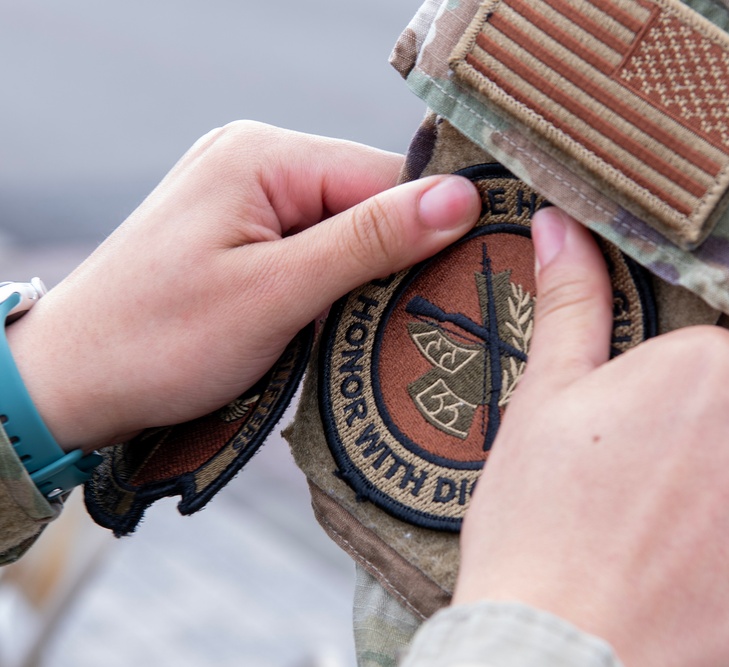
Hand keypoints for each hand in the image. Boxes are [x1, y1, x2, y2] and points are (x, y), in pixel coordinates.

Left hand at [6, 121, 479, 451]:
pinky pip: (315, 249)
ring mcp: (246, 197)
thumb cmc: (158, 340)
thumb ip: (369, 240)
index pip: (386, 175)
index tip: (465, 285)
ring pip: (347, 231)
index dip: (431, 229)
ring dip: (364, 282)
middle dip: (395, 261)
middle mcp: (257, 160)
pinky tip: (335, 325)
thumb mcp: (275, 293)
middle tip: (416, 323)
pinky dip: (333, 289)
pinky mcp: (242, 234)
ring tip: (370, 332)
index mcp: (264, 155)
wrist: (70, 383)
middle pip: (369, 202)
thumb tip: (461, 196)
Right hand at [453, 208, 728, 666]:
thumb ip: (569, 304)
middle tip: (651, 512)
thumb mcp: (540, 402)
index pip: (708, 371)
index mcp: (703, 366)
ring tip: (690, 563)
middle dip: (714, 459)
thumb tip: (560, 219)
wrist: (553, 650)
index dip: (665, 415)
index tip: (631, 454)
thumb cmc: (534, 526)